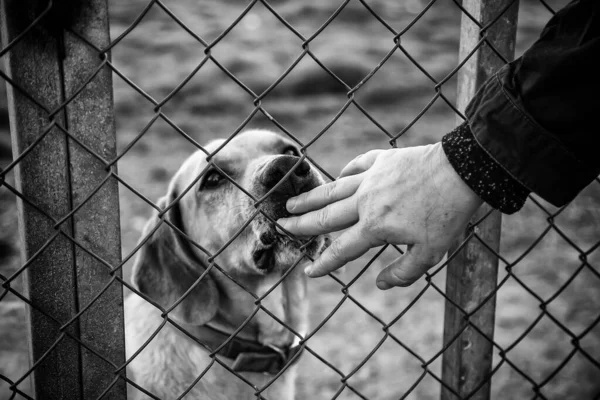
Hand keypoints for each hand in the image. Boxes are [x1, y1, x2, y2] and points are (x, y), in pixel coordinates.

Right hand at [277, 143, 482, 289]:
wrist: (461, 171)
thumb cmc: (447, 214)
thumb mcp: (430, 253)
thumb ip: (403, 272)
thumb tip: (379, 283)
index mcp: (375, 226)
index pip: (342, 250)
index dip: (325, 263)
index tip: (309, 271)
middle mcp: (365, 202)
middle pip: (326, 216)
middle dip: (302, 225)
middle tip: (282, 226)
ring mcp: (371, 178)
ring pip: (333, 190)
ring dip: (311, 198)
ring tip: (292, 203)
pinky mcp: (382, 160)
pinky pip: (356, 166)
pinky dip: (344, 173)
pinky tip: (338, 177)